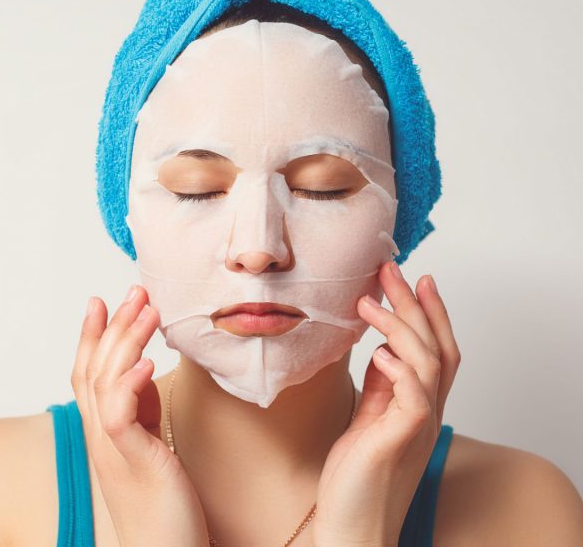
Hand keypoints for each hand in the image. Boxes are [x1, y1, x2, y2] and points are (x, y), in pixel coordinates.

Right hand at [71, 284, 209, 546]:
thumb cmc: (164, 512)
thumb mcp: (151, 450)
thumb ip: (141, 416)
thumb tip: (142, 379)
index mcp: (105, 435)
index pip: (88, 375)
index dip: (92, 336)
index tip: (101, 301)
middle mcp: (101, 439)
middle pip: (93, 370)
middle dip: (112, 326)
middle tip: (133, 290)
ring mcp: (113, 452)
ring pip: (104, 384)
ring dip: (124, 342)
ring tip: (145, 308)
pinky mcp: (133, 465)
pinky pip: (120, 418)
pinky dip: (129, 386)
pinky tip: (145, 361)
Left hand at [312, 261, 460, 546]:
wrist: (353, 526)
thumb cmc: (356, 478)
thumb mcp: (367, 421)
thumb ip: (381, 389)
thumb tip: (381, 351)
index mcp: (418, 406)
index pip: (437, 350)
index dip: (431, 313)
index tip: (417, 279)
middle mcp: (426, 413)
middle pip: (436, 347)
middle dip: (415, 305)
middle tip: (391, 270)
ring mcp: (416, 427)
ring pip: (428, 365)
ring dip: (400, 327)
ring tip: (369, 302)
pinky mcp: (399, 441)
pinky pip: (414, 399)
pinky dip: (401, 371)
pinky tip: (380, 352)